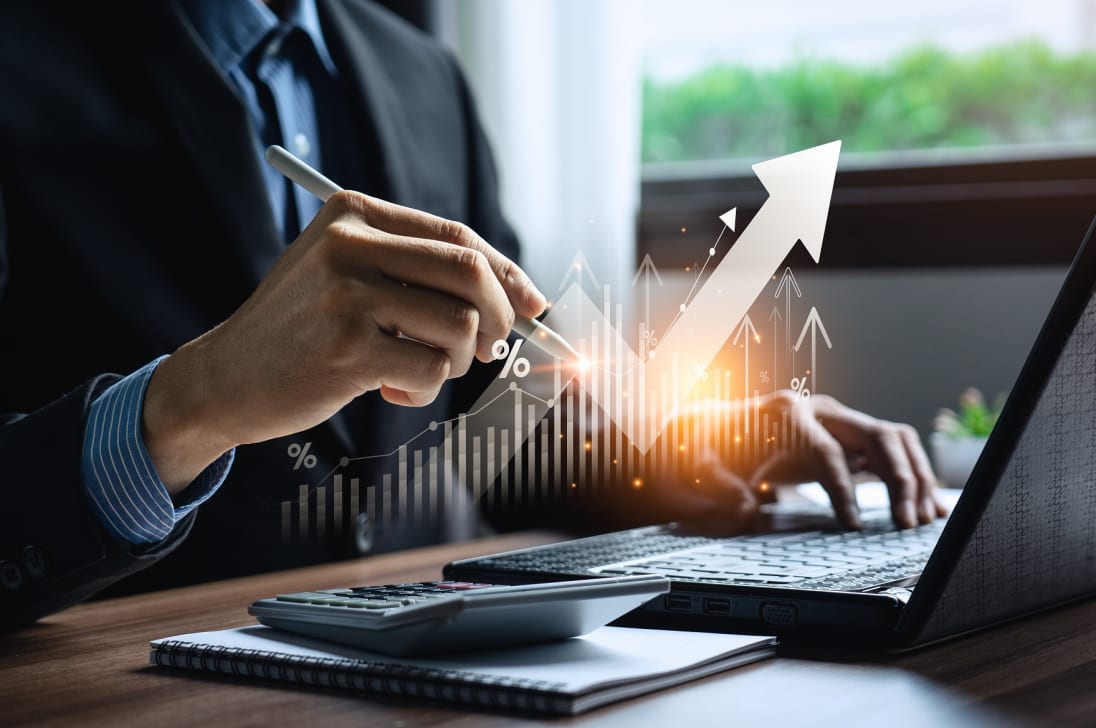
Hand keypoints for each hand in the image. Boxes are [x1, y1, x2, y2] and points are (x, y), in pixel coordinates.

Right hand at [142, 191, 546, 493]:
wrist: (226, 377)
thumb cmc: (304, 328)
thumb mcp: (348, 273)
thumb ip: (420, 271)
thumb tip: (523, 297)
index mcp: (355, 213)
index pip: (459, 236)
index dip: (507, 274)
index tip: (532, 306)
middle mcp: (350, 243)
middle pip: (470, 271)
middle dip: (498, 317)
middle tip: (485, 348)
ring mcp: (347, 295)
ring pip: (460, 326)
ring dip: (454, 362)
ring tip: (419, 370)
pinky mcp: (347, 348)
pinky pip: (430, 372)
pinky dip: (424, 391)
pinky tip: (388, 390)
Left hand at [665, 391, 948, 529]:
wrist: (715, 426)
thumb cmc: (713, 446)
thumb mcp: (705, 465)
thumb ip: (721, 487)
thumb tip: (745, 510)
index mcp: (787, 413)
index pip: (826, 451)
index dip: (842, 489)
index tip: (852, 524)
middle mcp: (820, 409)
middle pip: (877, 435)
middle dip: (898, 479)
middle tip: (907, 523)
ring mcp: (840, 419)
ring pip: (896, 438)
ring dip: (915, 477)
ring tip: (924, 518)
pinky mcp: (851, 435)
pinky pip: (894, 450)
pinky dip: (914, 474)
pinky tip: (927, 505)